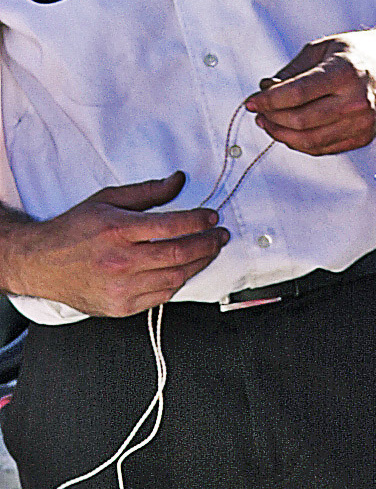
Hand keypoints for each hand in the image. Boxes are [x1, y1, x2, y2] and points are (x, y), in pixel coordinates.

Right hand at [0, 173, 228, 316]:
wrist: (42, 263)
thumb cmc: (73, 231)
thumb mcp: (107, 200)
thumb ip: (147, 192)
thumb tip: (178, 182)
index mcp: (117, 230)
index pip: (171, 225)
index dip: (198, 221)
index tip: (211, 217)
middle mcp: (120, 261)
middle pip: (179, 253)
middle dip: (207, 244)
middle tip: (219, 236)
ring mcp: (121, 287)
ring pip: (175, 278)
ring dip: (198, 264)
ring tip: (208, 251)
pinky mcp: (122, 306)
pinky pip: (162, 296)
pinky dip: (178, 282)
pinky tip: (184, 270)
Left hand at [244, 25, 375, 154]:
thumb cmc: (360, 54)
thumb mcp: (322, 49)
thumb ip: (292, 71)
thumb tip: (267, 88)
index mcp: (344, 73)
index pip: (297, 94)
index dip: (268, 100)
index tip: (253, 100)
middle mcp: (355, 100)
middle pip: (301, 120)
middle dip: (272, 118)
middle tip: (259, 112)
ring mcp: (361, 122)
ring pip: (310, 140)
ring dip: (282, 134)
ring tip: (269, 123)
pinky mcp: (363, 136)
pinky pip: (324, 148)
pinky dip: (301, 143)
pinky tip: (290, 133)